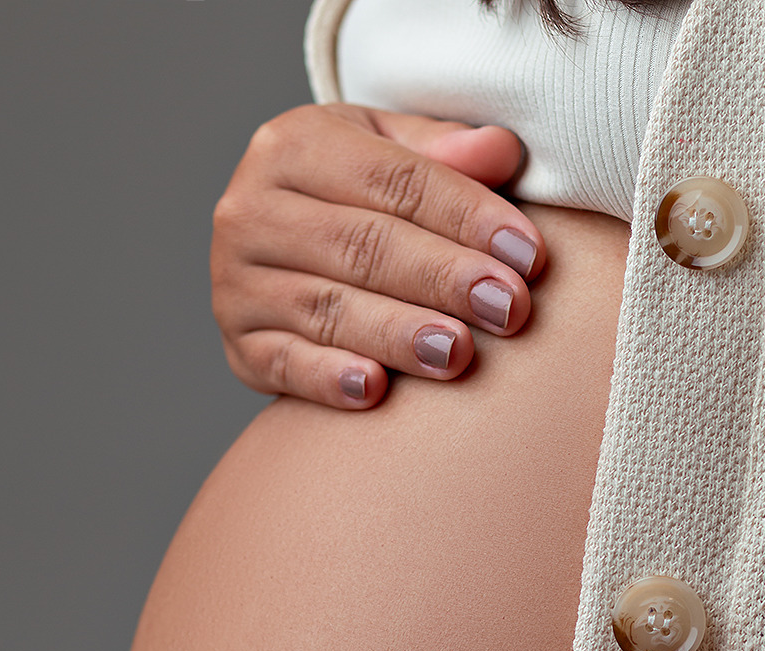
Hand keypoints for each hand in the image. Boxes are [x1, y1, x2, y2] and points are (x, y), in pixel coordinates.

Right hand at [210, 103, 545, 409]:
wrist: (279, 248)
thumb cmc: (354, 196)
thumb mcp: (390, 152)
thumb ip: (444, 153)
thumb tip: (503, 153)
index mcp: (292, 145)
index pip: (391, 179)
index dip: (465, 215)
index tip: (528, 254)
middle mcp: (250, 210)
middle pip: (361, 246)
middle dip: (442, 279)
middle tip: (507, 308)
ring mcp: (235, 283)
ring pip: (327, 309)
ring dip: (398, 333)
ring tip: (458, 353)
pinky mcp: (238, 345)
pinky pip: (285, 364)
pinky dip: (329, 379)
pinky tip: (375, 391)